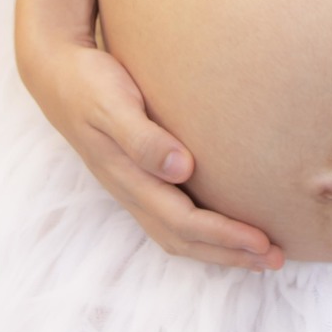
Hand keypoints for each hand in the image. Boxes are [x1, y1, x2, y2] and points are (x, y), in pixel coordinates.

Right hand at [16, 31, 283, 270]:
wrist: (55, 72)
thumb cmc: (88, 83)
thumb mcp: (112, 104)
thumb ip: (143, 138)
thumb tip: (181, 169)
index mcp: (128, 178)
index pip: (182, 222)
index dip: (223, 236)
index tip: (262, 241)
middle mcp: (131, 190)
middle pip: (184, 238)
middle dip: (230, 254)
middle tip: (276, 259)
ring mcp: (133, 186)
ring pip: (178, 233)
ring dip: (220, 248)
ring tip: (260, 252)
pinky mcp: (138, 175)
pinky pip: (173, 216)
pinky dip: (204, 230)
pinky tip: (226, 223)